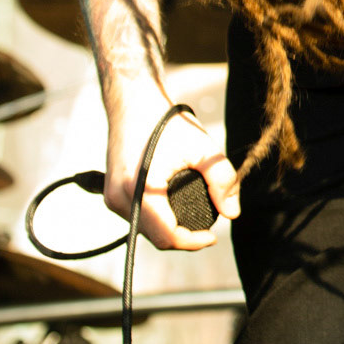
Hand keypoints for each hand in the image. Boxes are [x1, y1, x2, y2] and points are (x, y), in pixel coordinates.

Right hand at [105, 89, 239, 250]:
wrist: (133, 100)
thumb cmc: (166, 121)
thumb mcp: (202, 147)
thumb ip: (222, 180)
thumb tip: (233, 212)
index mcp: (139, 190)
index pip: (167, 237)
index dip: (193, 242)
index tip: (213, 237)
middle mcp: (119, 198)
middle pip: (156, 237)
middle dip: (184, 237)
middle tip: (208, 228)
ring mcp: (111, 197)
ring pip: (145, 230)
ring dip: (169, 229)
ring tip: (193, 215)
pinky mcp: (111, 193)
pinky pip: (137, 218)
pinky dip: (157, 218)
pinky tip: (173, 207)